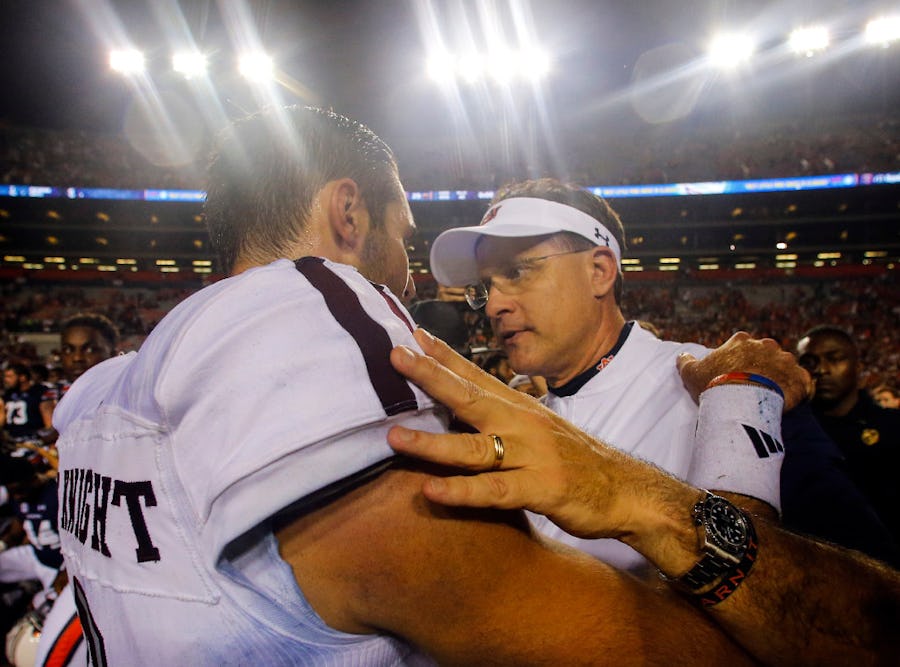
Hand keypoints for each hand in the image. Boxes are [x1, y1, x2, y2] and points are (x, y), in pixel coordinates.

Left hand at [388, 329, 691, 541]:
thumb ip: (504, 416)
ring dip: (432, 443)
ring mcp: (531, 456)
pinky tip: (433, 491)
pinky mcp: (540, 489)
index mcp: (520, 407)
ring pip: (475, 448)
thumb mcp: (539, 428)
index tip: (412, 335)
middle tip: (395, 357)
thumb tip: (466, 404)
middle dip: (430, 377)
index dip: (444, 356)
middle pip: (469, 398)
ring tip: (395, 436)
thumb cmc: (576, 459)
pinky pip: (495, 491)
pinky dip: (463, 491)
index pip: (476, 375)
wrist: (627, 489)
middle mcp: (522, 424)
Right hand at [677, 332, 812, 410]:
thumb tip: (681, 356)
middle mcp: (766, 345)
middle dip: (761, 366)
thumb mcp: (691, 373)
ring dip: (780, 377)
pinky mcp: (800, 377)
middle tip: (752, 386)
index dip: (737, 360)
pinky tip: (790, 401)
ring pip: (784, 366)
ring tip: (770, 396)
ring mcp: (785, 360)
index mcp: (742, 341)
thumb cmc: (714, 384)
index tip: (733, 374)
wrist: (742, 401)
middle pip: (765, 354)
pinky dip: (799, 390)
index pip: (742, 345)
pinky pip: (803, 382)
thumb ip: (686, 362)